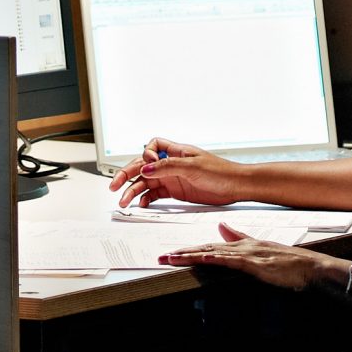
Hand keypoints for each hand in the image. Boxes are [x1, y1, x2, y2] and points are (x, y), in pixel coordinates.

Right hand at [113, 140, 259, 208]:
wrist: (236, 187)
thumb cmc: (220, 172)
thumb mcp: (192, 167)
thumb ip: (167, 168)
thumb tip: (145, 168)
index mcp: (175, 152)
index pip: (151, 147)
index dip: (145, 155)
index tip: (147, 166)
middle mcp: (171, 164)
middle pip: (142, 166)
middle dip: (127, 175)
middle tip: (114, 186)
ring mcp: (172, 178)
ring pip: (146, 182)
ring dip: (134, 190)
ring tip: (123, 201)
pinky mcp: (176, 191)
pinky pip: (156, 194)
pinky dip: (146, 199)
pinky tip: (142, 204)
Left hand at [159, 227, 346, 293]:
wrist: (310, 267)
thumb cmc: (289, 262)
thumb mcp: (261, 248)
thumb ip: (239, 237)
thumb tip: (221, 228)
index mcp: (241, 245)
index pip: (209, 246)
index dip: (189, 249)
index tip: (171, 253)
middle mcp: (240, 247)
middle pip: (204, 248)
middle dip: (181, 253)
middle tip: (160, 257)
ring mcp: (246, 254)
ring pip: (211, 252)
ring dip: (188, 255)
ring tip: (169, 259)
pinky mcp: (253, 263)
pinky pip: (227, 260)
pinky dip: (211, 258)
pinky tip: (198, 258)